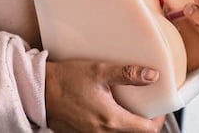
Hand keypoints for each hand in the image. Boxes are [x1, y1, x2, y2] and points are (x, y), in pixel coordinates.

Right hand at [44, 59, 166, 132]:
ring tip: (129, 108)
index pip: (147, 130)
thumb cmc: (65, 80)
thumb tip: (151, 76)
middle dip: (144, 123)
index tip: (159, 109)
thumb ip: (127, 74)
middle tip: (147, 107)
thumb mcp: (99, 70)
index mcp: (110, 119)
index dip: (158, 120)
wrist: (39, 91)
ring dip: (128, 125)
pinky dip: (112, 127)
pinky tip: (110, 111)